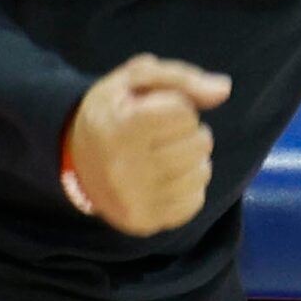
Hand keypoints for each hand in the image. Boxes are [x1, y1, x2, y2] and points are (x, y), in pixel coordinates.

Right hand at [65, 53, 231, 236]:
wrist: (76, 159)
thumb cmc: (114, 113)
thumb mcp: (134, 81)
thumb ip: (181, 78)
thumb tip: (224, 89)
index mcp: (120, 128)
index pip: (185, 113)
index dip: (178, 106)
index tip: (157, 111)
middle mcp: (125, 168)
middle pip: (199, 143)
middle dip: (190, 131)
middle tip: (166, 133)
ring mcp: (135, 200)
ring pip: (201, 172)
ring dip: (194, 158)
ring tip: (170, 154)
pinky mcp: (143, 222)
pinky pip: (194, 201)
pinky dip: (189, 186)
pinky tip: (169, 178)